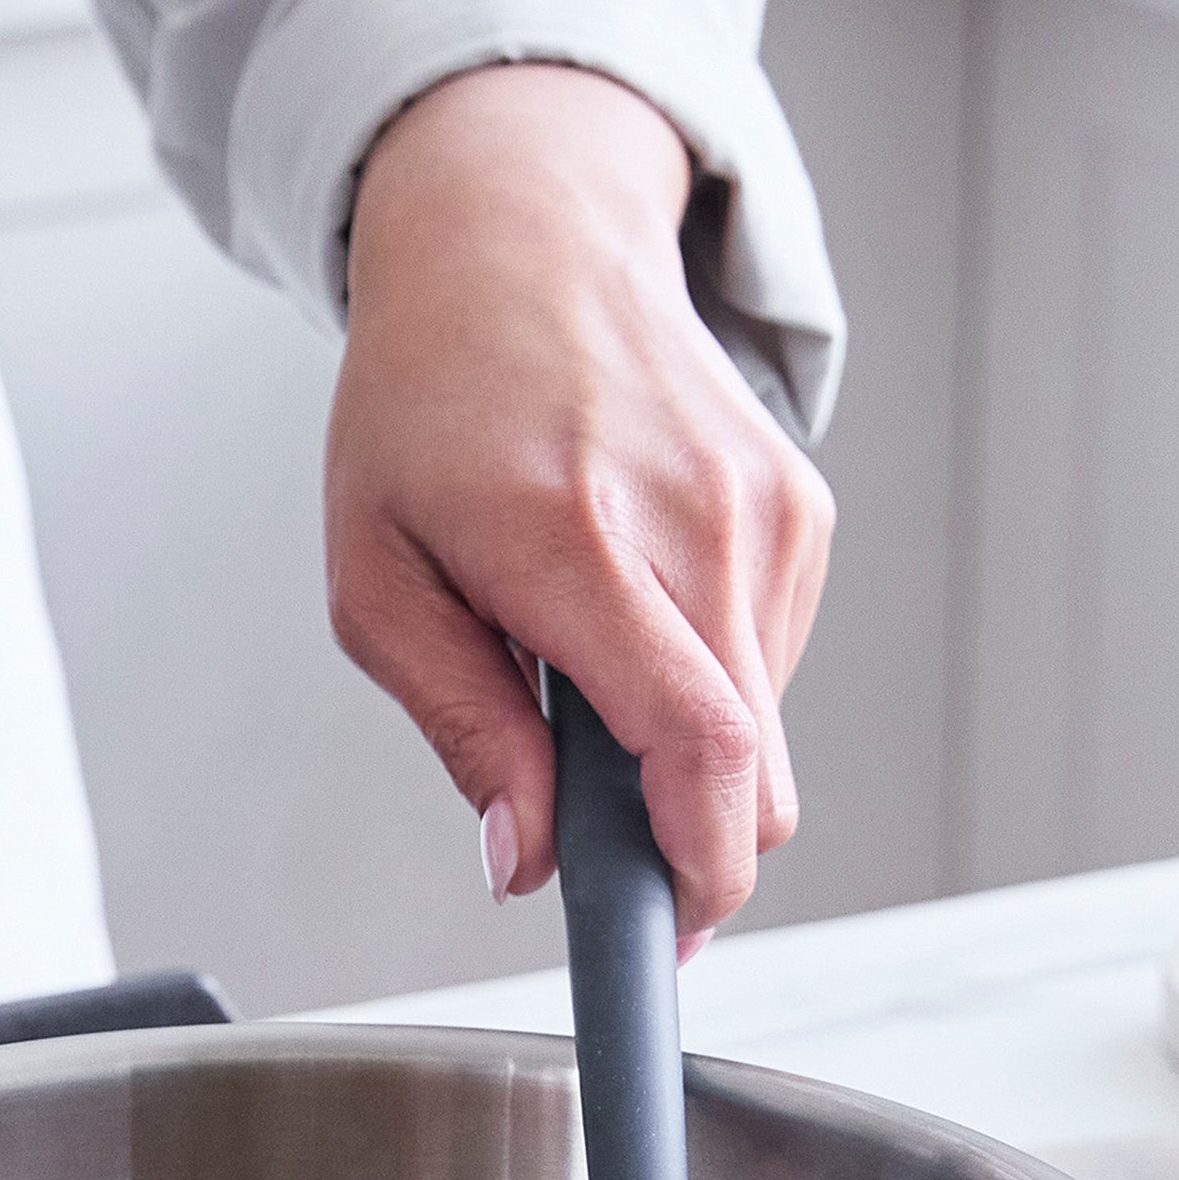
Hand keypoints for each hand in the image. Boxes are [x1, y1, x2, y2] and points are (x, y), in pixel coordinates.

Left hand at [327, 65, 833, 944]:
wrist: (521, 245)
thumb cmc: (428, 409)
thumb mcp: (378, 585)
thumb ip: (460, 730)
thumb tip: (524, 861)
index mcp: (579, 544)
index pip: (696, 743)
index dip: (699, 868)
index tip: (668, 934)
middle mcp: (699, 523)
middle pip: (753, 766)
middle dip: (684, 846)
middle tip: (596, 848)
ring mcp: (767, 511)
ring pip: (762, 730)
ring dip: (680, 755)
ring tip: (582, 675)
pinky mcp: (799, 511)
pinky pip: (769, 668)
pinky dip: (705, 688)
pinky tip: (634, 620)